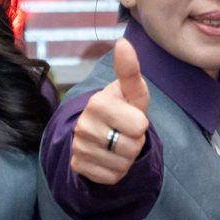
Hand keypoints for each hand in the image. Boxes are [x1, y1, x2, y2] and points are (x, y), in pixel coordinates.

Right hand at [70, 39, 151, 186]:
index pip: (139, 126)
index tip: (132, 117)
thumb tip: (123, 42)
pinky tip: (108, 157)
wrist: (102, 132)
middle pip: (132, 147)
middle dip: (135, 142)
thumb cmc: (123, 108)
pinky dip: (116, 171)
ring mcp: (78, 146)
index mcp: (98, 103)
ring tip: (117, 143)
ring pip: (122, 164)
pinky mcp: (78, 166)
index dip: (141, 124)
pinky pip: (111, 177)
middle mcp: (83, 124)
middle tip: (125, 132)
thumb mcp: (133, 93)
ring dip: (126, 157)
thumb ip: (130, 71)